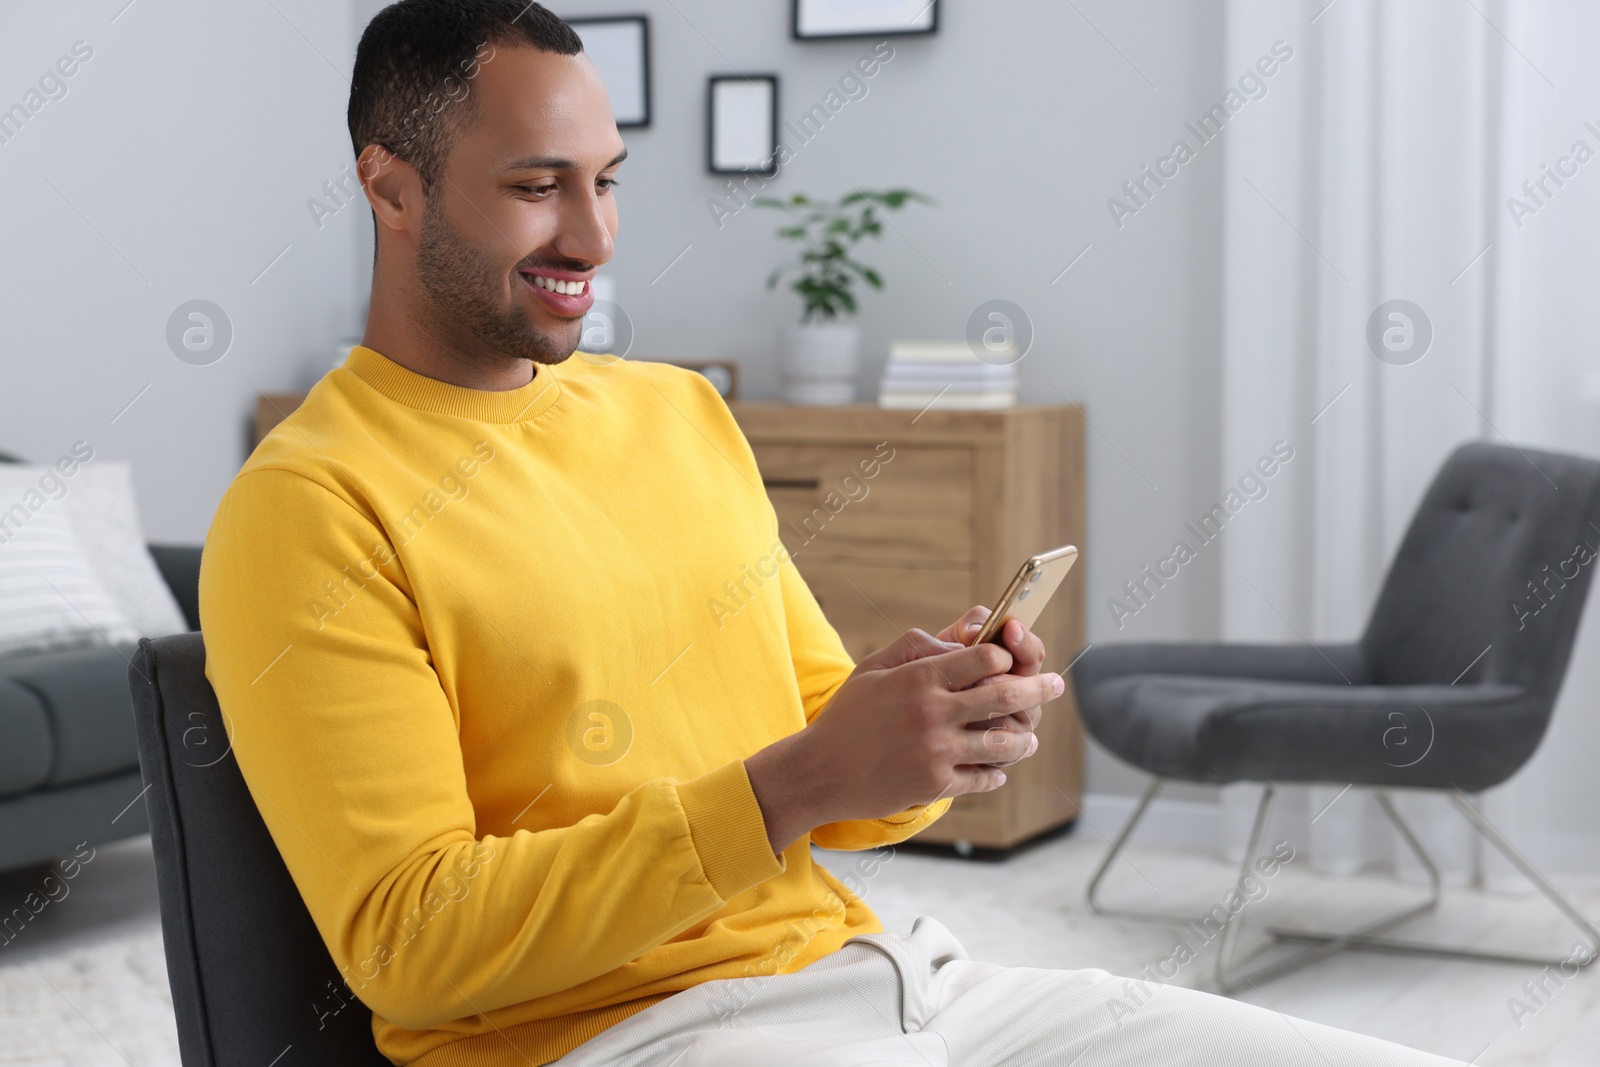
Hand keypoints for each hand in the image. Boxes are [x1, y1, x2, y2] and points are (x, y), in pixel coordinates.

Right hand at [744, 627, 1065, 853]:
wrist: (819, 772)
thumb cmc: (848, 714)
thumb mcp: (874, 666)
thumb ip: (920, 644)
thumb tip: (967, 635)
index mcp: (918, 677)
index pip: (983, 658)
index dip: (1006, 655)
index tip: (1014, 658)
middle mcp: (931, 712)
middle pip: (1004, 695)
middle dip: (1039, 687)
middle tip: (1056, 684)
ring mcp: (935, 750)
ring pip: (1002, 741)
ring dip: (1024, 738)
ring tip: (1028, 737)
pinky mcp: (934, 784)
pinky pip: (983, 776)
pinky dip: (996, 773)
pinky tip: (999, 769)